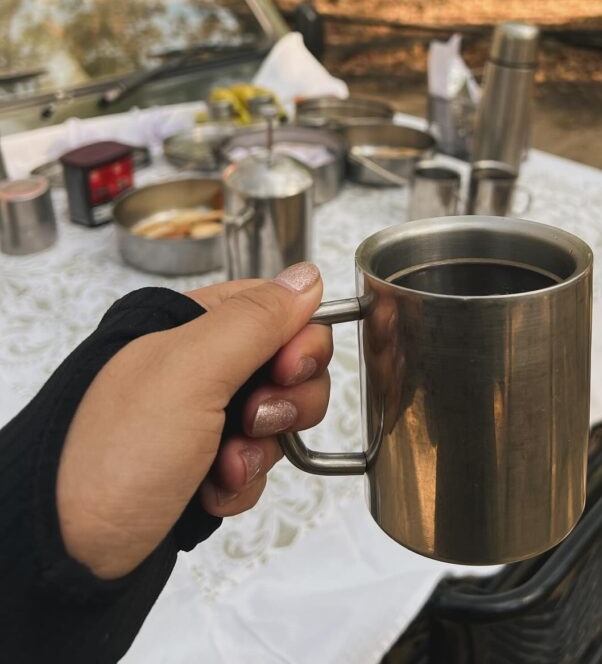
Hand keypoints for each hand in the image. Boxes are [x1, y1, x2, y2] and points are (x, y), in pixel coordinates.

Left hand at [56, 263, 329, 579]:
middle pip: (288, 366)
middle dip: (285, 401)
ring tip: (223, 468)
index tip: (287, 370)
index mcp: (191, 324)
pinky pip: (256, 464)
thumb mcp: (191, 371)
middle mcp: (200, 365)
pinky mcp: (204, 464)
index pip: (277, 308)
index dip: (298, 340)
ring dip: (262, 450)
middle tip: (251, 421)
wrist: (67, 552)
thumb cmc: (114, 453)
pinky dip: (242, 483)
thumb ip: (255, 320)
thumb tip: (307, 276)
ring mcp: (202, 416)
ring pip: (277, 420)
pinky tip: (211, 493)